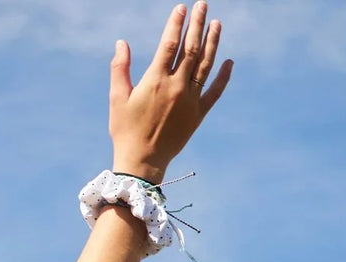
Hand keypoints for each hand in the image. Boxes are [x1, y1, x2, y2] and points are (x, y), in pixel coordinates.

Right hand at [108, 2, 232, 183]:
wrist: (142, 161)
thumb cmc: (125, 130)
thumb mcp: (116, 98)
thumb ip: (120, 69)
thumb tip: (122, 43)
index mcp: (155, 81)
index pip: (170, 45)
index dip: (176, 24)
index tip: (181, 8)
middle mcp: (176, 87)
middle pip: (192, 49)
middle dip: (197, 25)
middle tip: (203, 6)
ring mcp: (190, 100)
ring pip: (206, 64)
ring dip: (213, 42)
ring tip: (217, 23)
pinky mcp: (198, 114)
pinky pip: (215, 91)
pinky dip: (224, 76)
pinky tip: (229, 61)